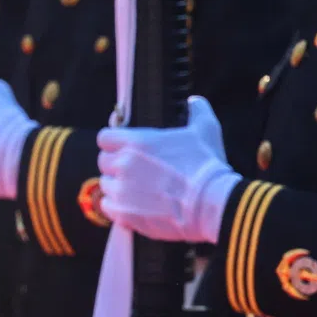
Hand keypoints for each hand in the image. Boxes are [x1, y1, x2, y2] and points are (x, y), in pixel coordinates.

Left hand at [96, 96, 240, 243]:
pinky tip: (134, 206)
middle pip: (103, 161)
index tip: (123, 147)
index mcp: (137, 142)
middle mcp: (124, 165)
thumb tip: (193, 101)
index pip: (104, 138)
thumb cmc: (207, 166)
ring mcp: (122, 191)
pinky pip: (108, 207)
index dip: (113, 142)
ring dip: (118, 186)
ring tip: (138, 190)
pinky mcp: (125, 215)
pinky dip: (118, 207)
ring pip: (106, 185)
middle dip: (116, 164)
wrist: (213, 204)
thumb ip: (197, 110)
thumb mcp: (206, 130)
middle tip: (134, 170)